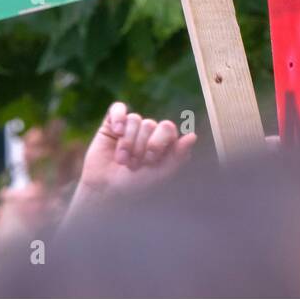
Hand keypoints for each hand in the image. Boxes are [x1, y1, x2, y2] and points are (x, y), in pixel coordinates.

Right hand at [78, 101, 195, 198]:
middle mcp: (150, 131)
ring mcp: (131, 126)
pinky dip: (118, 118)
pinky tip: (116, 131)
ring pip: (133, 120)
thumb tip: (193, 136)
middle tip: (134, 164)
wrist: (106, 190)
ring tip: (121, 161)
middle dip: (140, 146)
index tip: (149, 161)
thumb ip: (179, 155)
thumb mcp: (161, 173)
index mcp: (165, 141)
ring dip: (126, 143)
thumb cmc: (136, 184)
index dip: (157, 143)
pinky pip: (118, 108)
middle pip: (149, 124)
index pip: (167, 127)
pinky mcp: (112, 123)